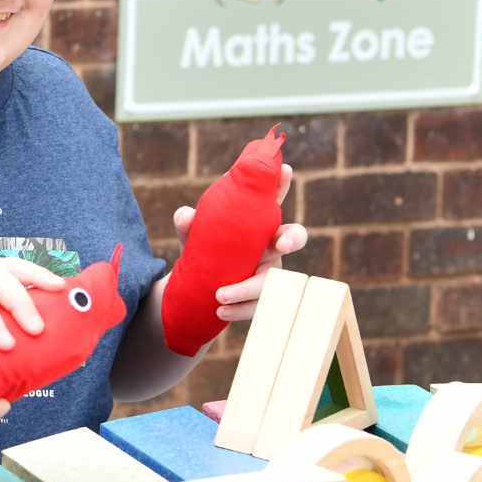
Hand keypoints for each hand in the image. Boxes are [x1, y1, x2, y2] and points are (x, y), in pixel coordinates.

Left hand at [171, 161, 306, 323]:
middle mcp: (270, 247)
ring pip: (273, 281)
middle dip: (294, 238)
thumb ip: (189, 223)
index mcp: (258, 224)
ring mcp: (269, 273)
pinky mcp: (260, 299)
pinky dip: (240, 310)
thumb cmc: (203, 251)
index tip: (285, 170)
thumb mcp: (193, 237)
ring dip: (248, 288)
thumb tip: (186, 215)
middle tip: (281, 245)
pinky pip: (258, 306)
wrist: (195, 289)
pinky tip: (220, 312)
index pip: (273, 200)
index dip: (281, 185)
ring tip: (220, 295)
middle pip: (295, 237)